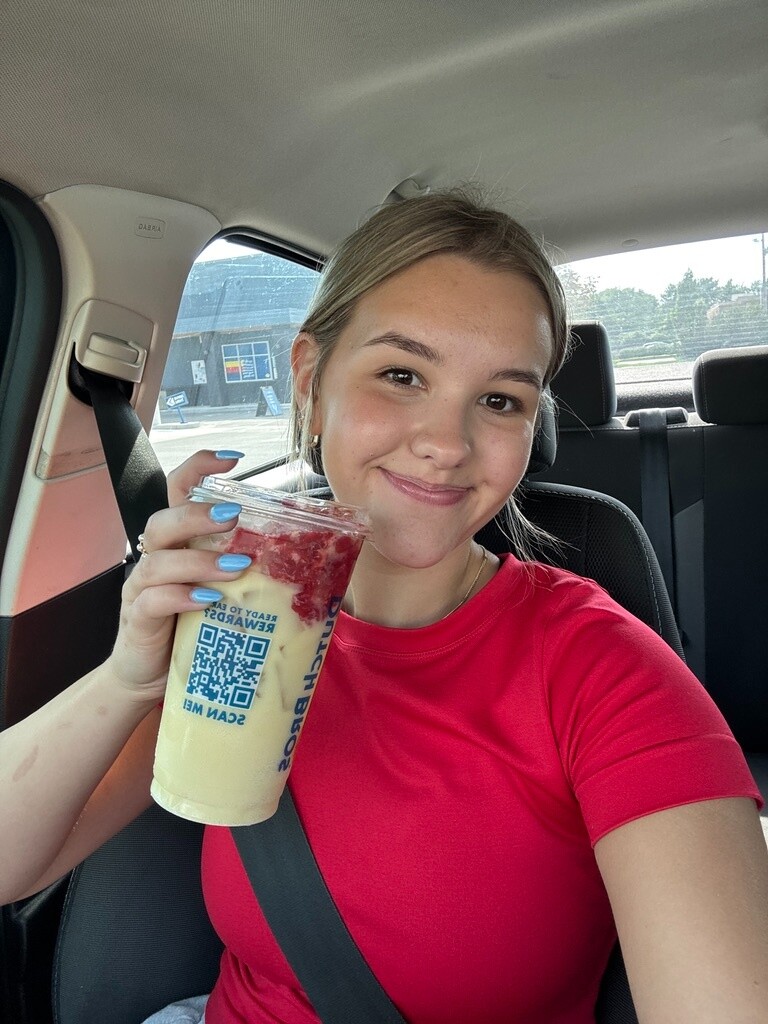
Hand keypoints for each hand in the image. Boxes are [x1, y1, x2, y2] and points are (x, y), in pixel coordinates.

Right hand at [106, 450, 248, 700]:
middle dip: (197, 514)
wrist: (151, 675)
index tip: (233, 459)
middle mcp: (156, 558)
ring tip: (236, 567)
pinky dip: (179, 597)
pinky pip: (151, 601)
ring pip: (158, 561)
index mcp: (178, 543)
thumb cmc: (194, 628)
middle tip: (233, 516)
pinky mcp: (137, 620)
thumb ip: (249, 570)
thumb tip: (310, 559)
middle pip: (163, 521)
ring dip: (199, 561)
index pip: (178, 491)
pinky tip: (207, 601)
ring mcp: (141, 589)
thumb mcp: (224, 591)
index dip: (199, 468)